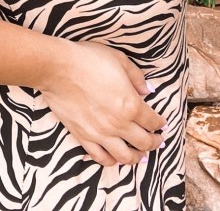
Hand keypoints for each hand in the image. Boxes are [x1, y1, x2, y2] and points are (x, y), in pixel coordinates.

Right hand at [40, 40, 165, 166]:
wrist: (58, 68)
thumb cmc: (88, 60)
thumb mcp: (119, 60)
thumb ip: (136, 77)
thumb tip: (147, 90)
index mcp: (131, 104)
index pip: (152, 121)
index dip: (159, 123)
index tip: (161, 123)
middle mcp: (118, 123)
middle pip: (143, 142)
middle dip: (154, 143)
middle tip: (157, 141)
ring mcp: (100, 133)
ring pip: (125, 156)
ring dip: (137, 158)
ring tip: (140, 155)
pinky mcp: (83, 137)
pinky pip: (100, 157)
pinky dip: (111, 161)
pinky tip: (115, 158)